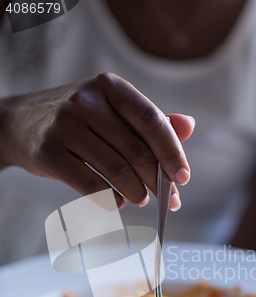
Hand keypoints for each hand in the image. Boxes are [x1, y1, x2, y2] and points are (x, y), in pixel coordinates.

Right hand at [0, 73, 194, 208]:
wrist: (19, 124)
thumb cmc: (76, 119)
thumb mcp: (111, 110)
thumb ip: (148, 120)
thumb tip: (188, 125)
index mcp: (110, 87)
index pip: (152, 121)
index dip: (172, 152)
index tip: (184, 178)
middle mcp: (87, 102)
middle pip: (137, 151)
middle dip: (157, 181)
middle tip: (167, 198)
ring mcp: (66, 127)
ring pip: (117, 171)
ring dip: (136, 193)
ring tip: (140, 199)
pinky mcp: (50, 154)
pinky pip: (92, 186)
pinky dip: (110, 200)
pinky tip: (116, 202)